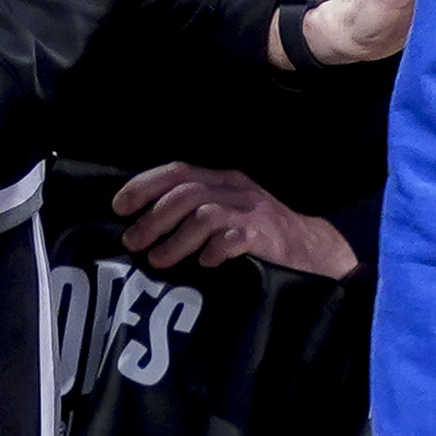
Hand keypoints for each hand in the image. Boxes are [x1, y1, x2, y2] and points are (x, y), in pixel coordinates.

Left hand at [114, 162, 358, 277]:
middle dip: (153, 218)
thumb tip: (144, 225)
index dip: (144, 186)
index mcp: (224, 180)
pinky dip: (214, 250)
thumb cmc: (263, 236)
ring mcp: (253, 212)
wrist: (316, 252)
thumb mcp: (230, 212)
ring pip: (203, 216)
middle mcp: (237, 190)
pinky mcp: (266, 236)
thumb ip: (197, 211)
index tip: (119, 207)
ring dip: (175, 240)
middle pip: (185, 194)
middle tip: (132, 242)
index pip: (178, 172)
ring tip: (159, 261)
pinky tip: (205, 263)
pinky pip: (233, 238)